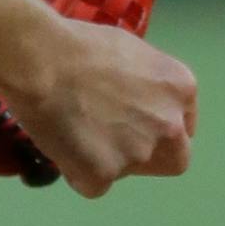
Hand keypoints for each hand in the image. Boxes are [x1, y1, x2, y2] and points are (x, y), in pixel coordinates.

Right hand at [1, 20, 197, 198]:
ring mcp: (138, 154)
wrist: (40, 58)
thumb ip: (145, 82)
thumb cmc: (77, 43)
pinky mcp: (104, 175)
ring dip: (105, 158)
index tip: (138, 124)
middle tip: (114, 140)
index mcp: (180, 89)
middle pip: (173, 157)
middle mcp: (170, 125)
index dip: (158, 126)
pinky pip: (92, 182)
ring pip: (127, 169)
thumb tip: (132, 96)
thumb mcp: (129, 50)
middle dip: (149, 155)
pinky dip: (76, 170)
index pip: (184, 125)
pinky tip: (59, 140)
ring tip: (72, 128)